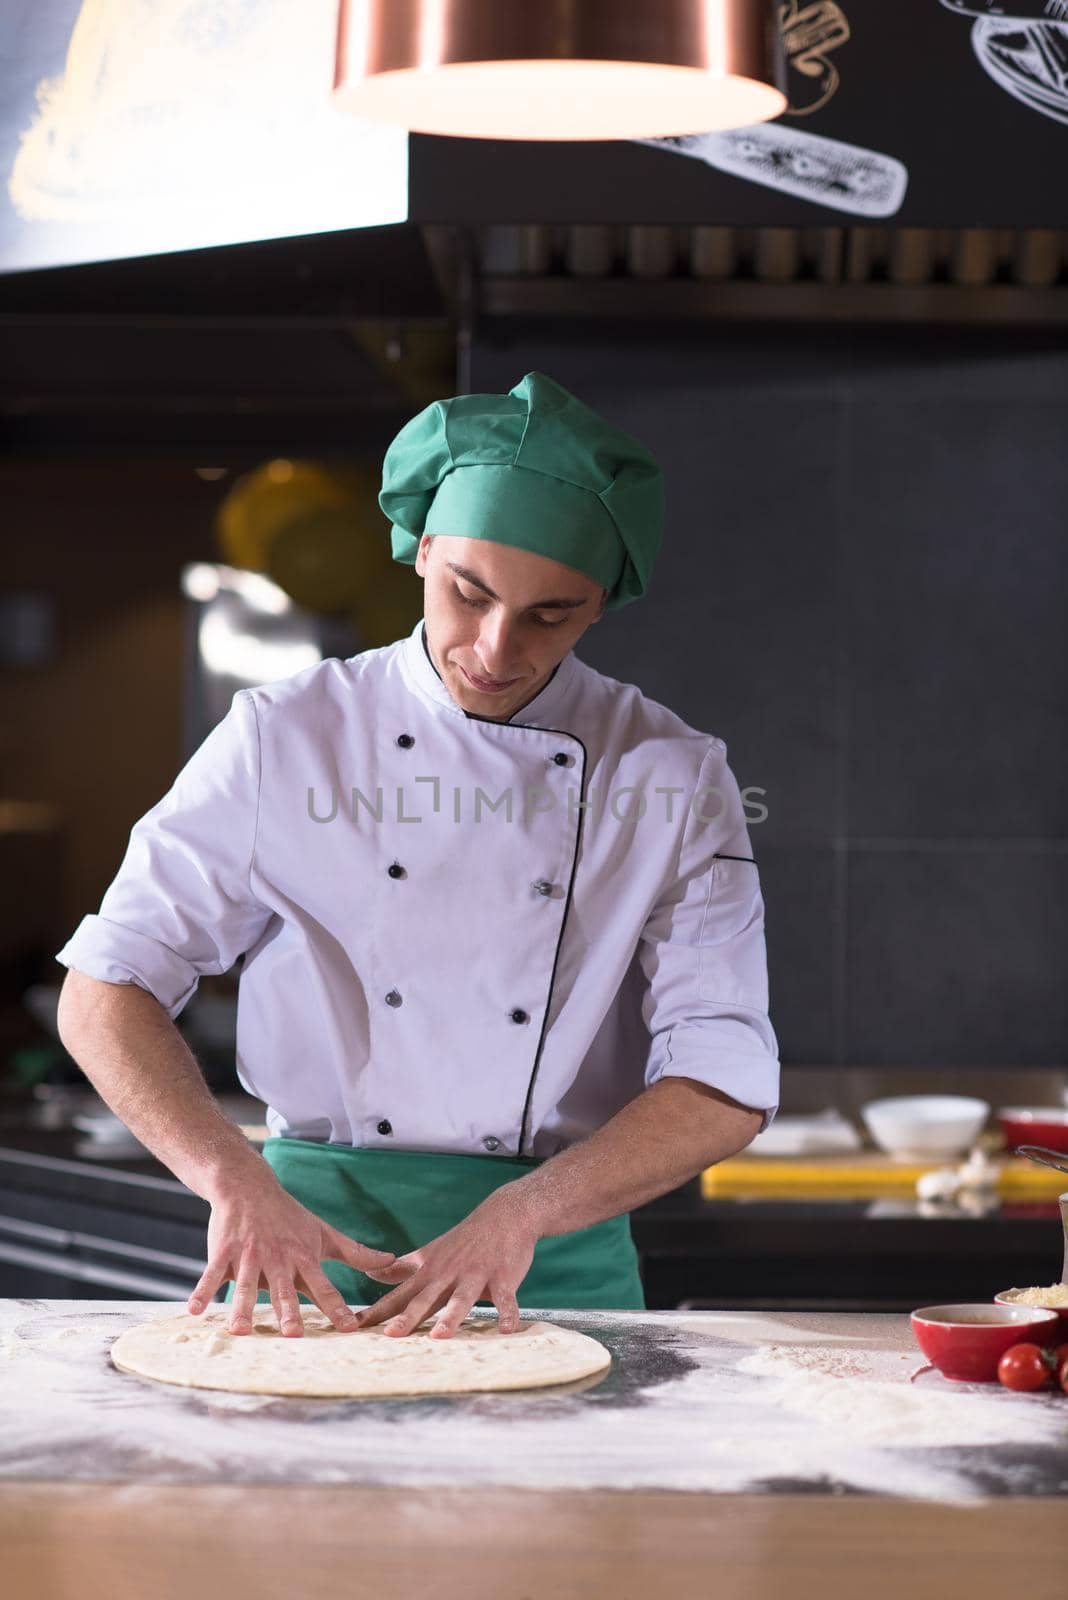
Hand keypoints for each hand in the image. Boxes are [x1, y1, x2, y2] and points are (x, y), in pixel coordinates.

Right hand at [187, 1167, 395, 1337]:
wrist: (249, 1187)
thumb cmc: (289, 1216)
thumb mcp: (324, 1234)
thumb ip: (356, 1253)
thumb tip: (391, 1262)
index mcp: (304, 1258)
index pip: (324, 1286)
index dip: (337, 1307)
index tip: (350, 1328)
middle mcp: (278, 1259)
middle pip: (285, 1289)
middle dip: (289, 1311)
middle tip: (293, 1334)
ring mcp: (250, 1256)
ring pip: (247, 1285)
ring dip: (243, 1307)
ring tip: (241, 1330)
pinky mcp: (224, 1253)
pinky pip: (212, 1275)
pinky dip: (203, 1292)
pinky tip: (195, 1311)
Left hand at [352, 1187, 538, 1339]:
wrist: (504, 1215)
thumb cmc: (466, 1239)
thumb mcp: (430, 1252)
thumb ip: (402, 1267)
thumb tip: (370, 1273)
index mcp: (430, 1272)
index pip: (399, 1295)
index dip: (376, 1311)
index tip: (353, 1326)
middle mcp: (449, 1275)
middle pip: (425, 1299)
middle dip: (407, 1318)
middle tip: (390, 1335)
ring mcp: (475, 1275)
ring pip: (461, 1299)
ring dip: (451, 1317)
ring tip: (440, 1336)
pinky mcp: (502, 1278)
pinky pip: (505, 1299)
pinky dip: (508, 1313)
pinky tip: (507, 1330)